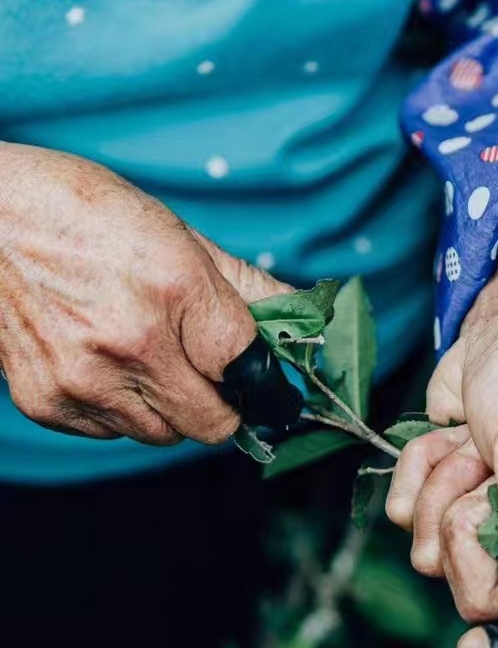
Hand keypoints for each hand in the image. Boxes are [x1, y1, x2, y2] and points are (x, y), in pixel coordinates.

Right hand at [0, 143, 289, 444]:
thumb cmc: (84, 212)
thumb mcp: (178, 234)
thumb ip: (246, 287)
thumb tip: (302, 317)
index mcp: (175, 290)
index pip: (252, 372)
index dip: (265, 378)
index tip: (266, 378)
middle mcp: (131, 344)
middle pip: (213, 424)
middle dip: (222, 401)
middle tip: (206, 365)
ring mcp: (83, 380)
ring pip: (162, 434)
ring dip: (169, 406)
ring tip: (144, 349)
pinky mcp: (46, 403)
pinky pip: (111, 432)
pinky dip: (119, 407)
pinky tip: (102, 356)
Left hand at [385, 223, 497, 647]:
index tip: (478, 644)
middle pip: (487, 597)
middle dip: (466, 530)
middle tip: (485, 472)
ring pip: (440, 556)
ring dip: (442, 486)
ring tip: (475, 441)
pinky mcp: (458, 495)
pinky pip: (412, 518)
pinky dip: (420, 469)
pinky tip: (451, 434)